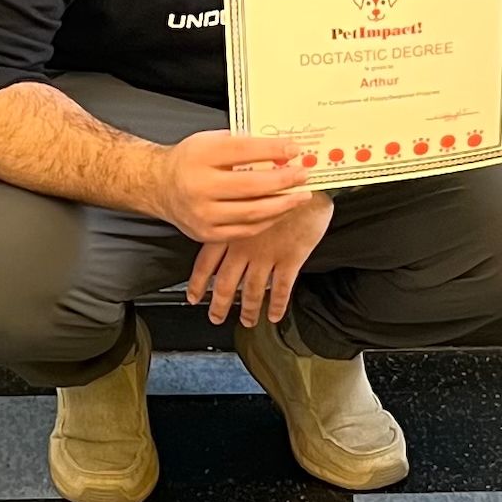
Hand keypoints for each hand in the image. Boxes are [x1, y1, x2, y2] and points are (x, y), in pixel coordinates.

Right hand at [155, 131, 314, 241]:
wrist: (158, 186)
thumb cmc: (189, 160)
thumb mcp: (210, 141)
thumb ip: (242, 145)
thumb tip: (281, 150)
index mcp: (201, 157)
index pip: (244, 151)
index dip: (273, 150)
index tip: (294, 149)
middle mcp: (199, 187)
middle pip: (252, 186)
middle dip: (284, 181)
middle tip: (303, 175)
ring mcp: (203, 214)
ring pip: (252, 213)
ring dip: (282, 204)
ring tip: (300, 196)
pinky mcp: (206, 234)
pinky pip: (246, 230)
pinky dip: (267, 220)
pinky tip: (280, 211)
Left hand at [187, 192, 334, 328]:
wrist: (307, 180)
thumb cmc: (277, 181)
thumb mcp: (245, 192)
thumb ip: (233, 209)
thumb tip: (223, 217)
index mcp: (230, 230)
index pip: (206, 263)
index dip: (199, 283)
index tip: (194, 297)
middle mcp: (244, 247)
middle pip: (226, 284)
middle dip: (220, 305)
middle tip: (216, 317)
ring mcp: (267, 255)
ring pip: (253, 291)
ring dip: (249, 310)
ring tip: (248, 321)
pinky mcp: (290, 259)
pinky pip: (281, 289)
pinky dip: (277, 305)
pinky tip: (275, 315)